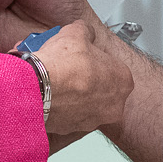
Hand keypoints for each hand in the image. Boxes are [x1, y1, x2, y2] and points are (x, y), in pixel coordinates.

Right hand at [36, 16, 133, 137]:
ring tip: (56, 80)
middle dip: (87, 79)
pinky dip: (60, 106)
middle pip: (102, 88)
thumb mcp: (76, 33)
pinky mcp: (73, 129)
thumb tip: (84, 31)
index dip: (97, 61)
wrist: (39, 88)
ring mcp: (94, 120)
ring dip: (73, 94)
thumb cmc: (62, 65)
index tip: (85, 57)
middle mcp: (113, 105)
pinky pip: (68, 115)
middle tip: (71, 68)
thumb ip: (86, 31)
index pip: (114, 69)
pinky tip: (48, 93)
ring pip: (85, 103)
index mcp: (123, 81)